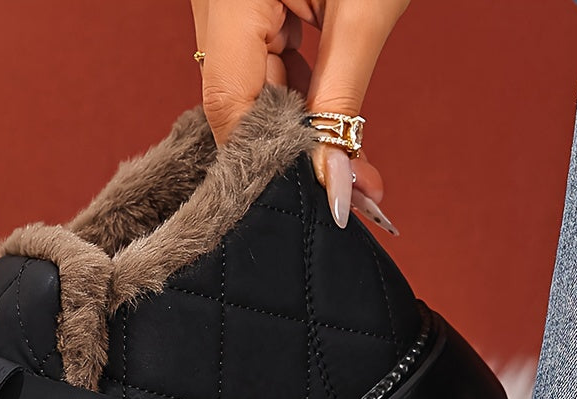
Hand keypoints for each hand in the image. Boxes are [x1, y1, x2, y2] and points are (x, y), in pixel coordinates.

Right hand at [190, 0, 406, 231]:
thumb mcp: (364, 13)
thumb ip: (342, 98)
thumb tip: (333, 185)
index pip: (230, 103)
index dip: (267, 161)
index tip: (311, 200)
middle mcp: (212, 1)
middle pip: (237, 101)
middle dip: (295, 151)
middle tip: (348, 194)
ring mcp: (224, 2)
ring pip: (250, 87)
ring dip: (300, 129)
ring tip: (352, 167)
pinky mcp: (244, 3)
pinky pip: (261, 62)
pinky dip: (297, 95)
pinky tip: (331, 125)